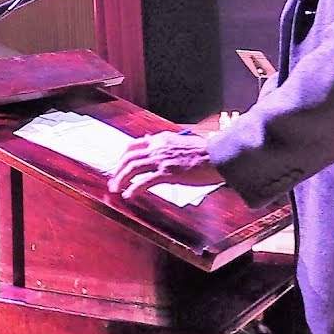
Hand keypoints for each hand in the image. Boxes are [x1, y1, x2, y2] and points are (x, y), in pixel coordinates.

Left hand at [107, 132, 224, 199]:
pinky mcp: (167, 172)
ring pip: (132, 168)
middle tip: (113, 180)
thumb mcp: (182, 143)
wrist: (219, 155)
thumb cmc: (205, 153)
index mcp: (161, 139)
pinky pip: (144, 182)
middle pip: (129, 157)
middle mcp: (158, 147)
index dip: (123, 156)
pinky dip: (134, 189)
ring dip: (121, 179)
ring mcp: (161, 159)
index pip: (134, 145)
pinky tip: (129, 195)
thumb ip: (167, 145)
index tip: (119, 165)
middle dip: (118, 169)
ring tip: (116, 189)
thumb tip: (154, 146)